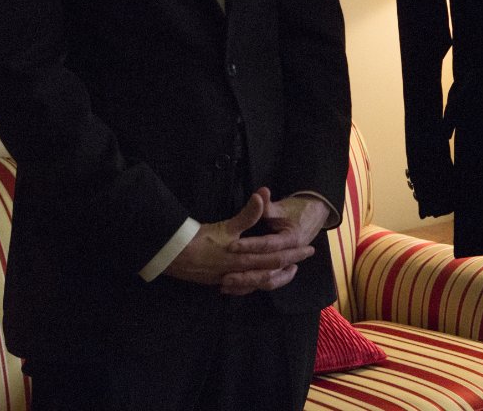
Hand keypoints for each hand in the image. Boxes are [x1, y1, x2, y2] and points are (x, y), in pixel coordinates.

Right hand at [164, 187, 316, 294]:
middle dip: (288, 266)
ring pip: (258, 283)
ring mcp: (229, 280)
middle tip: (303, 261)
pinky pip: (241, 288)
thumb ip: (248, 214)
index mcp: (246, 258)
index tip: (309, 249)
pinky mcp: (219, 282)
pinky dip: (252, 284)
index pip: (277, 258)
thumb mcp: (227, 226)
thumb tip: (263, 194)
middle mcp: (240, 272)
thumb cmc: (200, 240)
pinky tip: (256, 281)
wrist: (172, 256)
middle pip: (270, 272)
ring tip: (285, 271)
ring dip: (274, 277)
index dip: (294, 253)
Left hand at [223, 192, 330, 295]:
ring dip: (248, 284)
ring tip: (227, 285)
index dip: (250, 245)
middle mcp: (291, 255)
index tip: (230, 246)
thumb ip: (267, 206)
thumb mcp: (281, 207)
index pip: (268, 244)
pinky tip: (234, 290)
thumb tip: (259, 194)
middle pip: (269, 268)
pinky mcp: (282, 270)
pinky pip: (267, 283)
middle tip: (224, 276)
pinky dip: (251, 286)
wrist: (315, 214)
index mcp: (292, 238)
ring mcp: (288, 265)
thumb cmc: (296, 210)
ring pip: (269, 281)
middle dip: (246, 273)